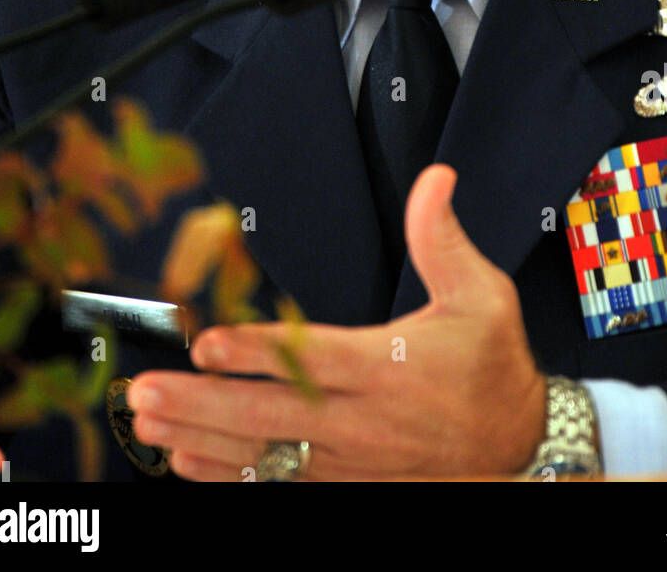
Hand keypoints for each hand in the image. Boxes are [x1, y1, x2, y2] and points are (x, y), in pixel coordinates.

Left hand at [129, 164, 545, 480]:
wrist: (520, 448)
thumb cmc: (493, 368)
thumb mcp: (482, 294)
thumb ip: (443, 237)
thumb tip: (434, 179)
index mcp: (388, 366)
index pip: (312, 360)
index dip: (258, 355)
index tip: (207, 344)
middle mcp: (361, 419)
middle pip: (270, 416)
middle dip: (203, 403)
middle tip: (147, 390)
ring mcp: (350, 461)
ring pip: (264, 456)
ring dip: (202, 439)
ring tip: (149, 421)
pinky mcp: (347, 485)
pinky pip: (279, 486)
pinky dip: (230, 479)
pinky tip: (186, 464)